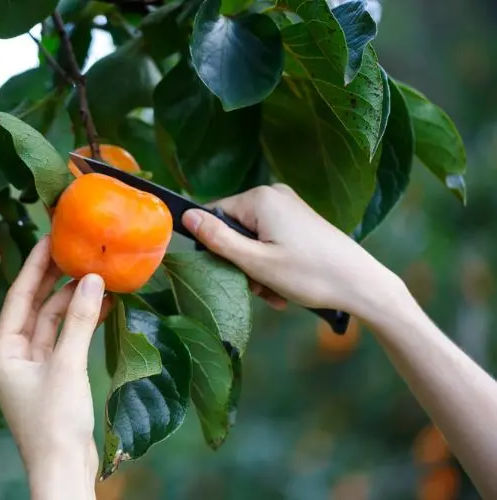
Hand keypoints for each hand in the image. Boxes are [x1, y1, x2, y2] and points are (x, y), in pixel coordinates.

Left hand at [0, 237, 111, 498]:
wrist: (63, 469)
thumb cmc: (54, 423)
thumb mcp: (67, 366)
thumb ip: (79, 321)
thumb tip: (92, 280)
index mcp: (2, 351)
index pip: (18, 296)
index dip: (35, 265)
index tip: (50, 238)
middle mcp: (13, 355)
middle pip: (34, 306)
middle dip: (55, 279)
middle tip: (74, 249)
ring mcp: (33, 365)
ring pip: (52, 322)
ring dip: (74, 301)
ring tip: (97, 276)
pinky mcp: (53, 375)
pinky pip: (65, 339)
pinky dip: (81, 323)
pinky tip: (100, 306)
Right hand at [182, 184, 404, 317]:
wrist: (361, 285)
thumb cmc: (310, 274)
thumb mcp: (255, 262)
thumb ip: (217, 239)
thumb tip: (185, 216)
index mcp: (260, 198)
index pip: (214, 215)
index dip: (216, 247)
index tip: (233, 272)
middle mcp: (274, 195)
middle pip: (235, 229)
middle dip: (241, 263)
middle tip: (258, 288)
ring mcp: (289, 207)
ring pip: (253, 240)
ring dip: (257, 269)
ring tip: (275, 293)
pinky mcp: (300, 221)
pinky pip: (271, 241)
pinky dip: (272, 265)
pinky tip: (284, 287)